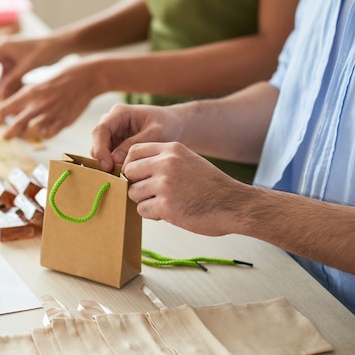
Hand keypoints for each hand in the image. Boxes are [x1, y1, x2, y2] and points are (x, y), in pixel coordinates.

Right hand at [0, 37, 59, 100]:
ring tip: (9, 102)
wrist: (59, 46)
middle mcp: (2, 51)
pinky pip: (9, 78)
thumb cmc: (45, 51)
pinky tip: (17, 97)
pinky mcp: (16, 64)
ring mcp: (8, 58)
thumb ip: (12, 81)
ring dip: (3, 89)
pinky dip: (12, 87)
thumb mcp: (27, 67)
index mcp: (1, 47)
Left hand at [0, 62, 96, 139]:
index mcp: (28, 94)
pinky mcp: (62, 121)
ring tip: (25, 134)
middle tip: (5, 136)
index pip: (4, 109)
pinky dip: (43, 135)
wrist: (83, 78)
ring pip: (31, 132)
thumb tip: (12, 108)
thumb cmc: (59, 80)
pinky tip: (43, 131)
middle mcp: (37, 105)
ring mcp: (50, 114)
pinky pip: (48, 135)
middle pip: (15, 126)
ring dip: (26, 135)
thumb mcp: (37, 85)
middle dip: (8, 134)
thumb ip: (24, 97)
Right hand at [91, 103, 184, 171]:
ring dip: (107, 163)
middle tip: (113, 175)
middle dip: (102, 158)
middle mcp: (112, 122)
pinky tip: (123, 174)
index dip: (100, 148)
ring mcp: (112, 133)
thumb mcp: (155, 133)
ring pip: (100, 151)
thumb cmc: (168, 124)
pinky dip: (112, 166)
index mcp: (120, 113)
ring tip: (120, 176)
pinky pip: (108, 156)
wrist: (176, 125)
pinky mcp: (115, 144)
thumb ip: (135, 144)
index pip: (101, 130)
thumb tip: (114, 159)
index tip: (108, 166)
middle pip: (96, 141)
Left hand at [123, 142, 244, 236]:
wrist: (235, 205)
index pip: (133, 151)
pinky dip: (152, 214)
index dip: (132, 165)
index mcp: (172, 150)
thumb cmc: (210, 186)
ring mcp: (165, 184)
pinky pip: (142, 210)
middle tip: (152, 193)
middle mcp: (167, 163)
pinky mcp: (166, 206)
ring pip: (133, 192)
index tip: (138, 177)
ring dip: (144, 201)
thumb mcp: (188, 161)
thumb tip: (131, 170)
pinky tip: (169, 213)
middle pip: (129, 172)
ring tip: (164, 203)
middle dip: (137, 184)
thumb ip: (163, 161)